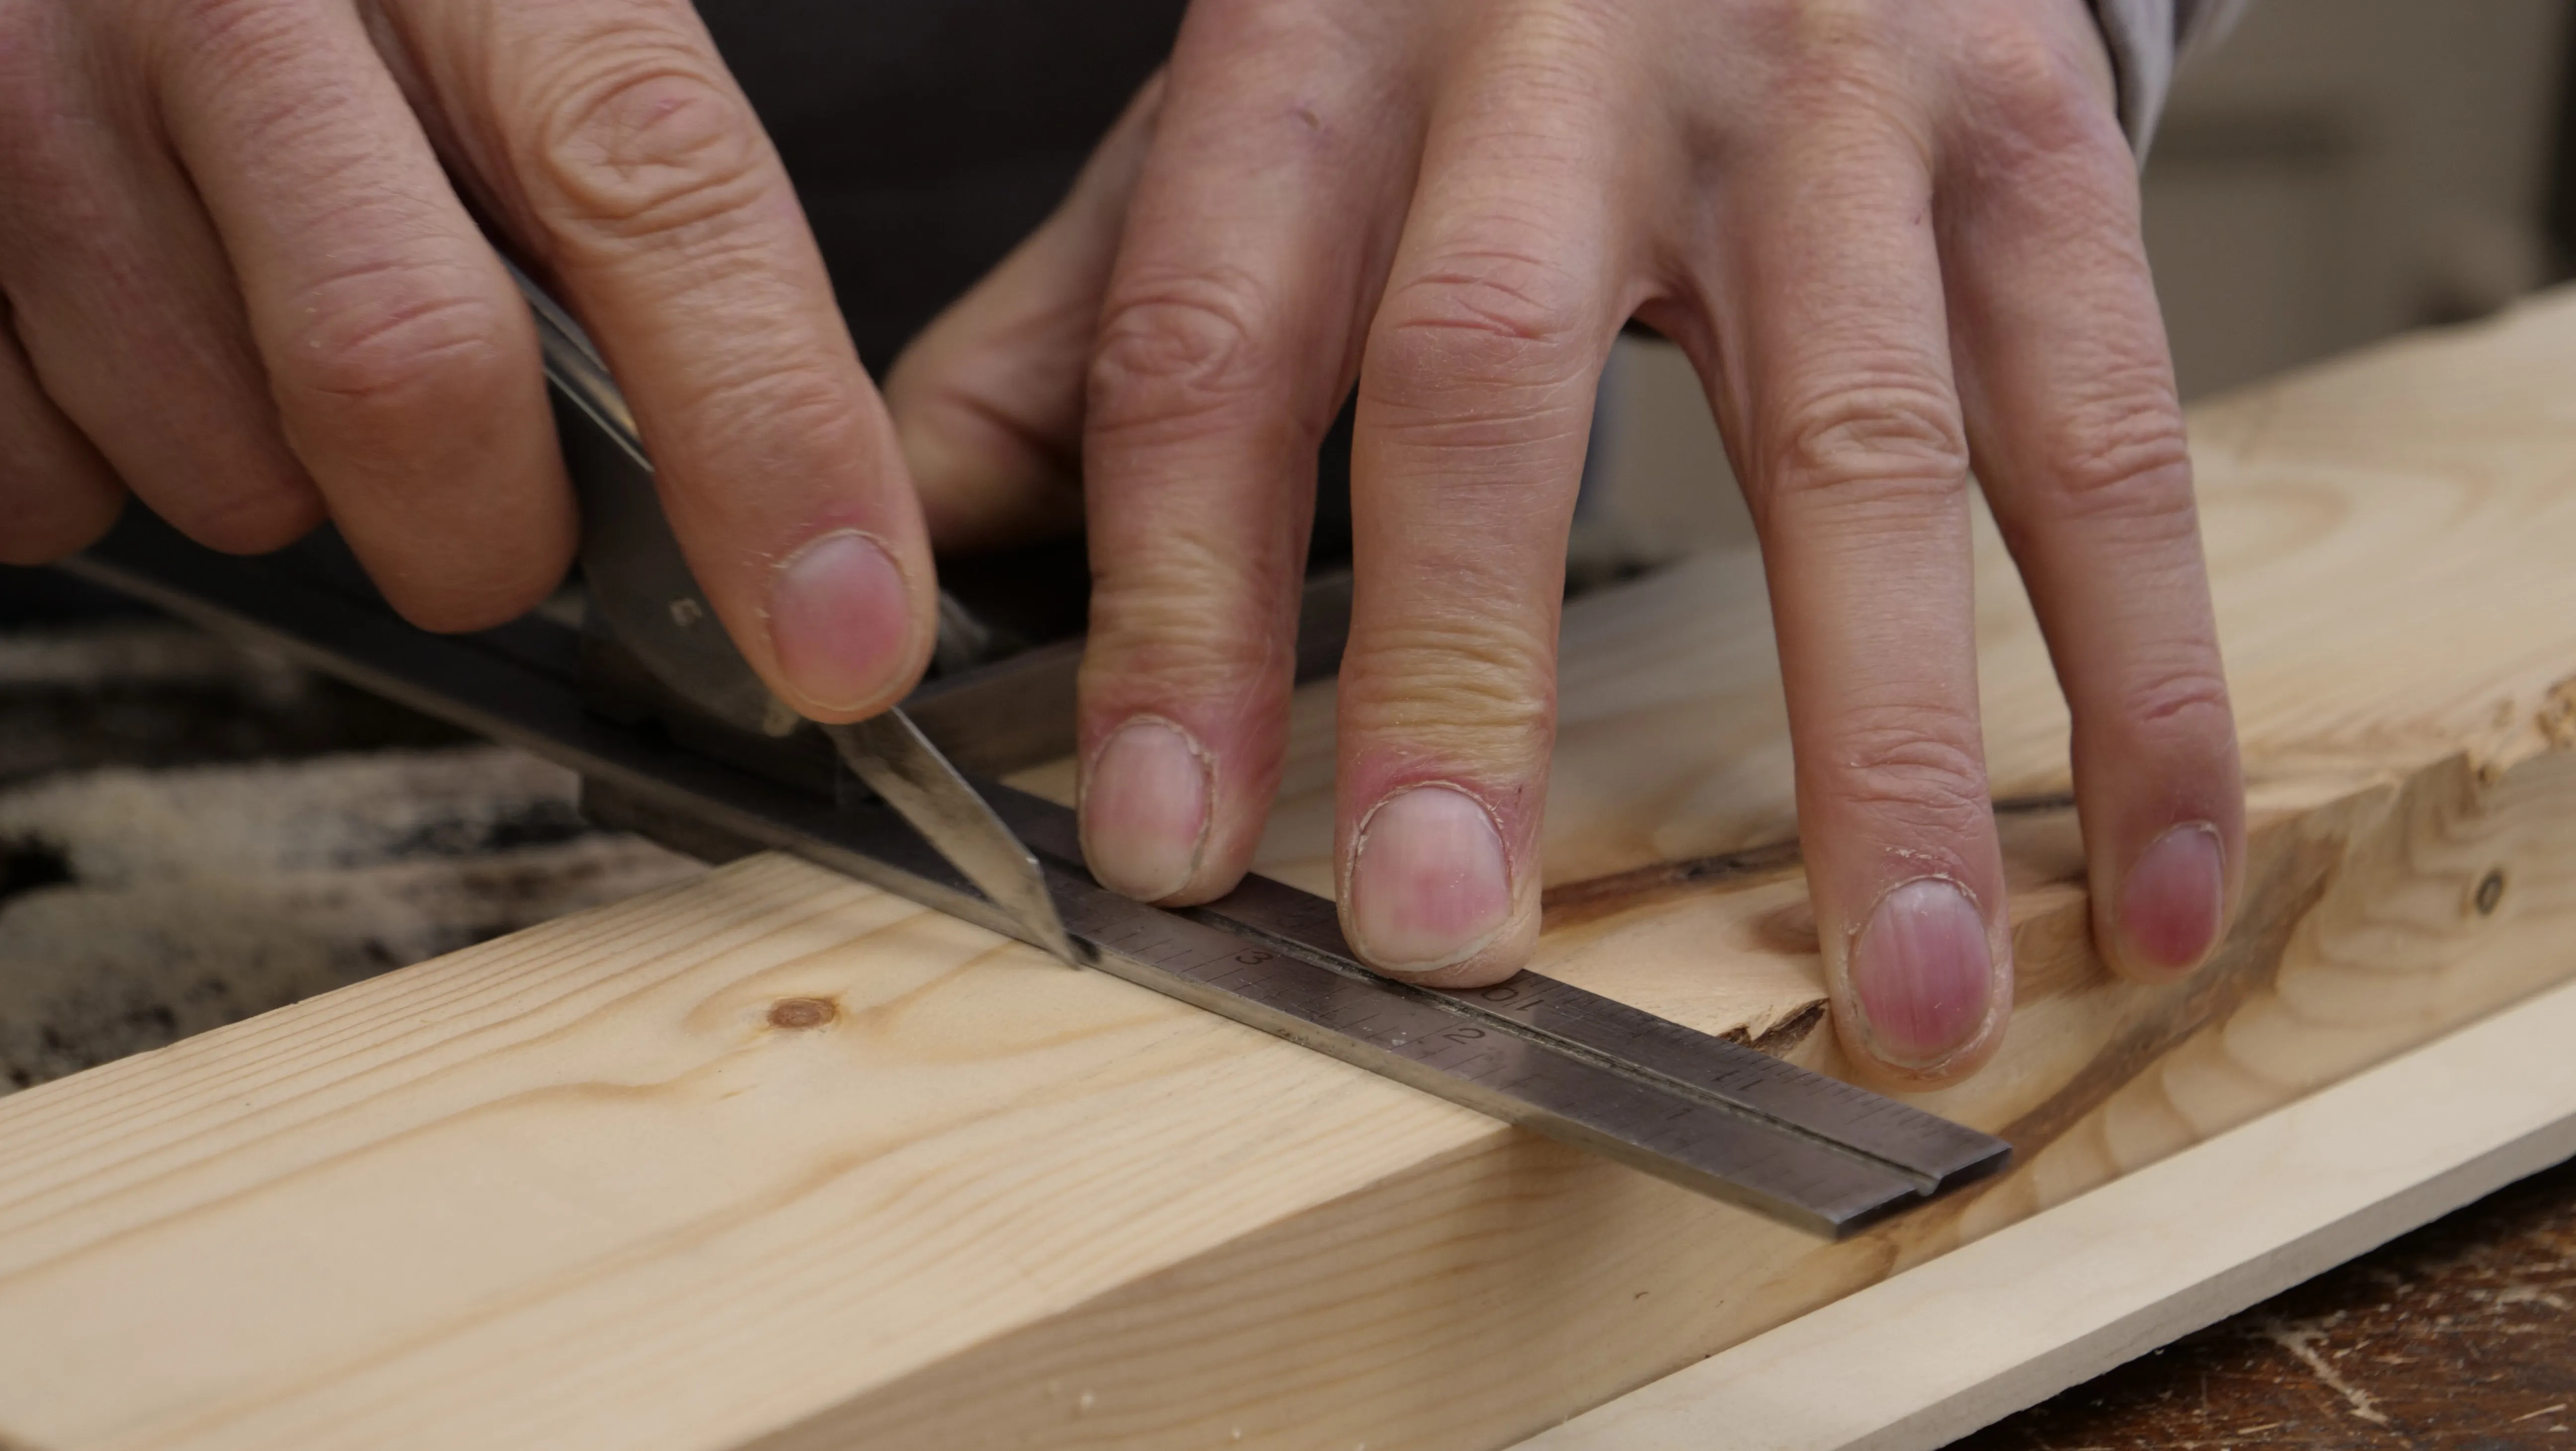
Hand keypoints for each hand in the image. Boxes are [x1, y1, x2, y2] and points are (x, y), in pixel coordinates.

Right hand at [0, 0, 937, 720]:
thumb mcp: (505, 34)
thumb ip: (644, 232)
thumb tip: (801, 536)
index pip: (658, 196)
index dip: (767, 443)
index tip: (843, 636)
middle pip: (408, 384)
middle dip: (479, 524)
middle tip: (484, 493)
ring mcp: (22, 101)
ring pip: (219, 466)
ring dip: (281, 475)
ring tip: (254, 327)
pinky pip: (41, 486)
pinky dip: (108, 465)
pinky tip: (124, 333)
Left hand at [889, 0, 2245, 1083]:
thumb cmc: (1471, 12)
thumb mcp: (1260, 107)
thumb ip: (1094, 321)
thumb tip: (909, 544)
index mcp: (1322, 60)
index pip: (1206, 349)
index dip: (1176, 606)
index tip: (1166, 845)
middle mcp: (1557, 59)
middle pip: (1489, 381)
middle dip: (1461, 674)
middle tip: (1444, 935)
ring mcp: (1819, 99)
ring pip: (1853, 438)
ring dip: (1881, 745)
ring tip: (1903, 995)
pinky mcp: (2029, 131)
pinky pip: (2099, 426)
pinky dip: (2136, 667)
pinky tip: (2130, 878)